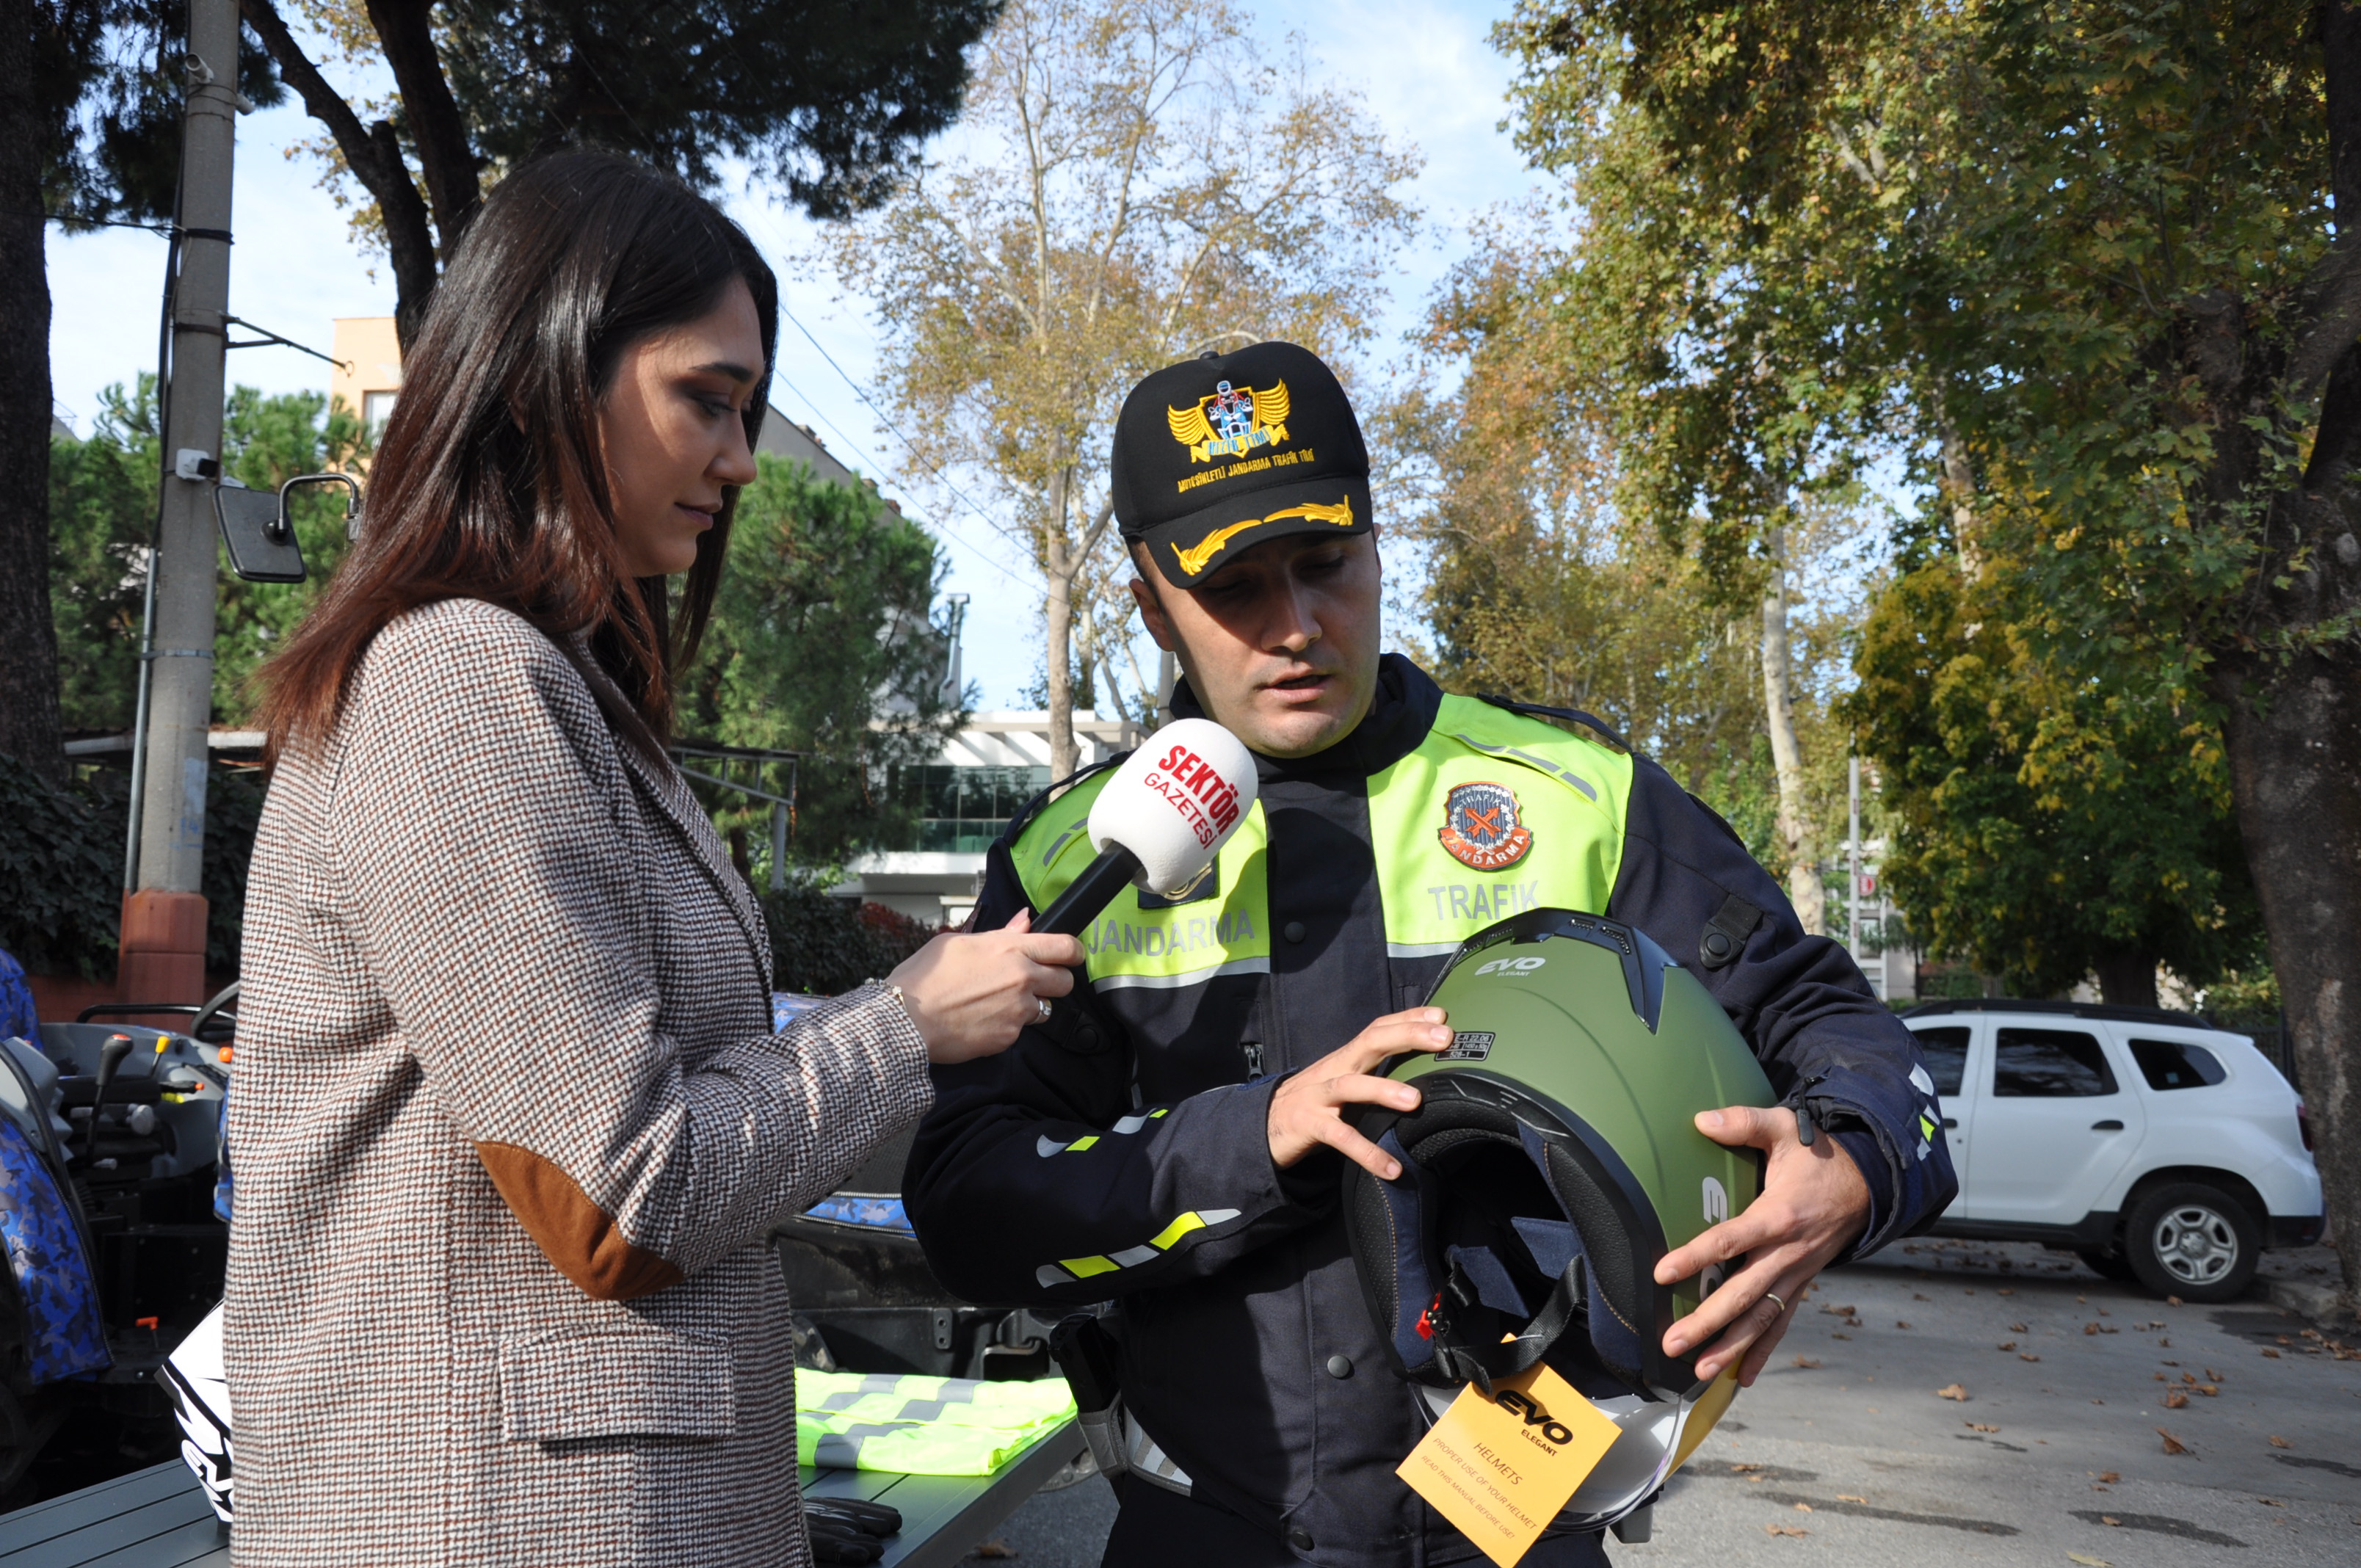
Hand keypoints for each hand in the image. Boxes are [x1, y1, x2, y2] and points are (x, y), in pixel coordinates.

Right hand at [886, 910, 1085, 1064]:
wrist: (906, 1020)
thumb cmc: (923, 978)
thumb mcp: (958, 942)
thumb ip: (1000, 934)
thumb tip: (1024, 922)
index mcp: (1010, 949)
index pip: (1065, 947)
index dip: (1073, 951)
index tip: (1070, 955)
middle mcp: (1022, 979)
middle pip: (1065, 982)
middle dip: (1055, 981)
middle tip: (1034, 982)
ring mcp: (1018, 1011)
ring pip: (1043, 1009)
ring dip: (1029, 1006)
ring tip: (996, 1003)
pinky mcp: (1009, 1037)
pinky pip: (1019, 1030)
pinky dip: (1006, 1027)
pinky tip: (981, 1020)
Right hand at [1266, 1008, 1452, 1179]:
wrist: (1262, 1125)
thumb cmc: (1313, 1103)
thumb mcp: (1342, 1082)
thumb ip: (1371, 1074)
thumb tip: (1419, 1074)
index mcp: (1345, 1059)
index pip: (1378, 1029)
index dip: (1408, 1019)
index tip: (1441, 1016)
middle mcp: (1333, 1070)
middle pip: (1369, 1043)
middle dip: (1406, 1036)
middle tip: (1442, 1037)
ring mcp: (1317, 1096)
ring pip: (1350, 1086)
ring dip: (1383, 1089)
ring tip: (1414, 1100)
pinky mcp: (1308, 1125)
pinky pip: (1340, 1138)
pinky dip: (1366, 1153)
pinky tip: (1391, 1168)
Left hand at [1653, 1105, 1870, 1384]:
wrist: (1867, 1183)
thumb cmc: (1817, 1155)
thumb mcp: (1785, 1127)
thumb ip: (1745, 1122)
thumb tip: (1702, 1120)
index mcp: (1779, 1215)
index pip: (1732, 1239)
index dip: (1697, 1257)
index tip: (1663, 1273)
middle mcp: (1788, 1253)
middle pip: (1744, 1293)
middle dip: (1709, 1322)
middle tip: (1673, 1343)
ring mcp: (1797, 1274)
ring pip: (1763, 1318)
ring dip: (1732, 1347)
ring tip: (1700, 1371)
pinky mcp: (1801, 1285)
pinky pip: (1782, 1323)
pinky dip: (1763, 1352)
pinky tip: (1742, 1378)